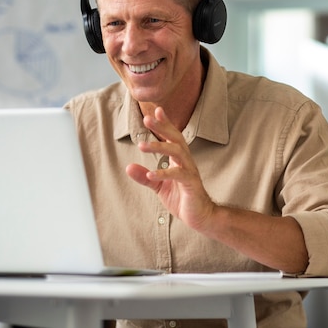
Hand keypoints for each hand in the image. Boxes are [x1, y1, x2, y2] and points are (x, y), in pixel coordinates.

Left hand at [126, 106, 214, 230]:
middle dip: (162, 127)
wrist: (199, 216)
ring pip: (177, 152)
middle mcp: (186, 161)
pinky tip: (150, 174)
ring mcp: (190, 171)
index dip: (165, 124)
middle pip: (176, 139)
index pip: (172, 137)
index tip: (156, 110)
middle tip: (147, 119)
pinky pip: (178, 175)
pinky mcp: (191, 184)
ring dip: (160, 147)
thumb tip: (128, 167)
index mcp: (179, 159)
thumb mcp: (159, 186)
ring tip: (142, 145)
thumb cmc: (182, 198)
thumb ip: (144, 176)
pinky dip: (164, 173)